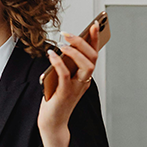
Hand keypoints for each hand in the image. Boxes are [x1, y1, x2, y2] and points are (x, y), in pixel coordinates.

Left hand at [37, 21, 99, 146]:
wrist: (52, 121)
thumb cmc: (55, 100)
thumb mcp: (61, 79)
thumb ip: (64, 66)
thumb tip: (60, 48)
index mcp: (84, 77)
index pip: (93, 55)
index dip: (95, 39)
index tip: (95, 24)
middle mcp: (83, 81)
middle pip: (92, 58)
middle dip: (83, 42)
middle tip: (68, 34)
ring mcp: (76, 88)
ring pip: (85, 66)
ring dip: (75, 52)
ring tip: (62, 43)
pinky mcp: (65, 94)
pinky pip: (65, 75)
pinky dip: (59, 63)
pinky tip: (51, 54)